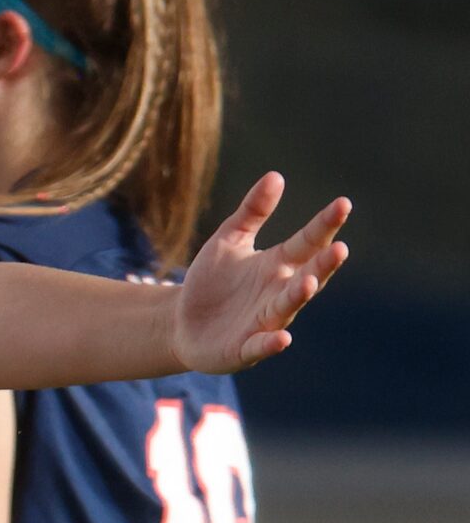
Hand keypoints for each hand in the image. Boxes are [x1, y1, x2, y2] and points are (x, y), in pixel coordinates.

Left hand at [172, 173, 350, 373]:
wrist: (180, 322)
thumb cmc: (212, 281)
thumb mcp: (229, 240)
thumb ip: (252, 212)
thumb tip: (276, 175)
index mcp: (279, 265)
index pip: (307, 242)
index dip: (324, 225)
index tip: (343, 203)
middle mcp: (279, 292)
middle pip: (308, 276)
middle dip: (323, 265)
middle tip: (340, 248)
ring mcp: (265, 321)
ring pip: (287, 308)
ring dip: (299, 297)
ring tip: (309, 283)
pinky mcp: (244, 347)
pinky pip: (260, 345)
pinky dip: (271, 343)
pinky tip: (282, 337)